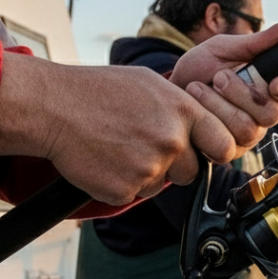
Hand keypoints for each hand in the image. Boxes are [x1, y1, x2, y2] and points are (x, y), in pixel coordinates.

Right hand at [0, 53, 230, 204]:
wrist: (53, 107)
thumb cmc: (97, 91)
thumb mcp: (149, 84)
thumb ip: (180, 107)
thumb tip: (202, 126)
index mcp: (183, 112)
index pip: (224, 145)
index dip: (215, 152)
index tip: (205, 152)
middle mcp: (171, 141)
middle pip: (192, 172)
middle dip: (174, 165)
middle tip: (143, 146)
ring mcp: (149, 168)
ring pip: (160, 184)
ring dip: (144, 174)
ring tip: (118, 147)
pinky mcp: (125, 190)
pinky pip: (133, 194)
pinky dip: (120, 183)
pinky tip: (104, 160)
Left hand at [170, 23, 277, 156]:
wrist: (171, 90)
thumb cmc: (200, 68)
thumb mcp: (223, 48)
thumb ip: (253, 42)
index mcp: (272, 87)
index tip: (275, 82)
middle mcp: (265, 113)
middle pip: (272, 113)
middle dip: (242, 93)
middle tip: (219, 77)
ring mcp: (249, 134)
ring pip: (248, 128)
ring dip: (219, 104)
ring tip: (198, 88)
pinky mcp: (230, 149)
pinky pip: (228, 142)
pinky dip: (209, 118)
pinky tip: (195, 106)